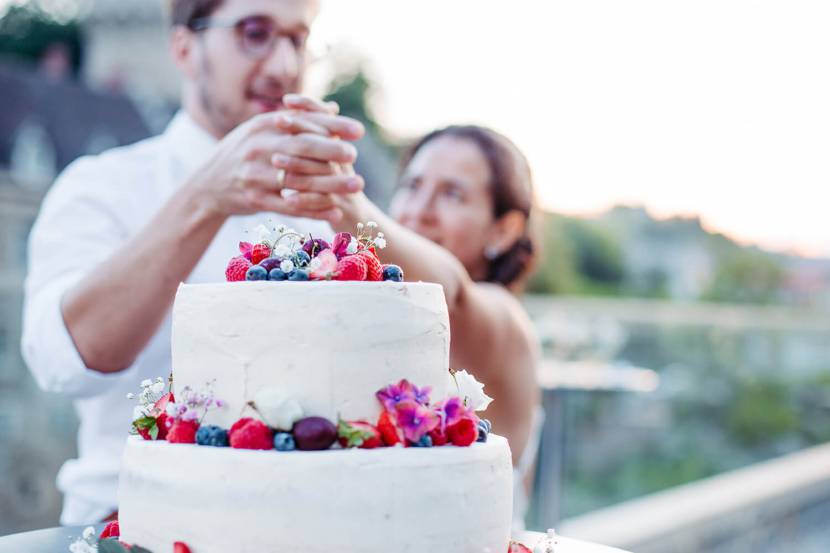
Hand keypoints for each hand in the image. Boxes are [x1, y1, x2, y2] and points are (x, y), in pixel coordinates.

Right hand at [184, 107, 364, 221]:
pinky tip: (335, 213)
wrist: (206, 187)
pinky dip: (314, 211)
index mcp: (264, 126)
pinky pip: (290, 206)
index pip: (304, 122)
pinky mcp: (256, 200)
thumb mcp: (262, 130)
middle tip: (355, 154)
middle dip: (332, 150)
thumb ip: (298, 119)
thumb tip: (333, 108)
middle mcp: (259, 147)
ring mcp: (256, 175)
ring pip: (299, 180)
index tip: (358, 130)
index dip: (332, 126)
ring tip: (355, 187)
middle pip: (302, 147)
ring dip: (331, 185)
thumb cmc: (243, 153)